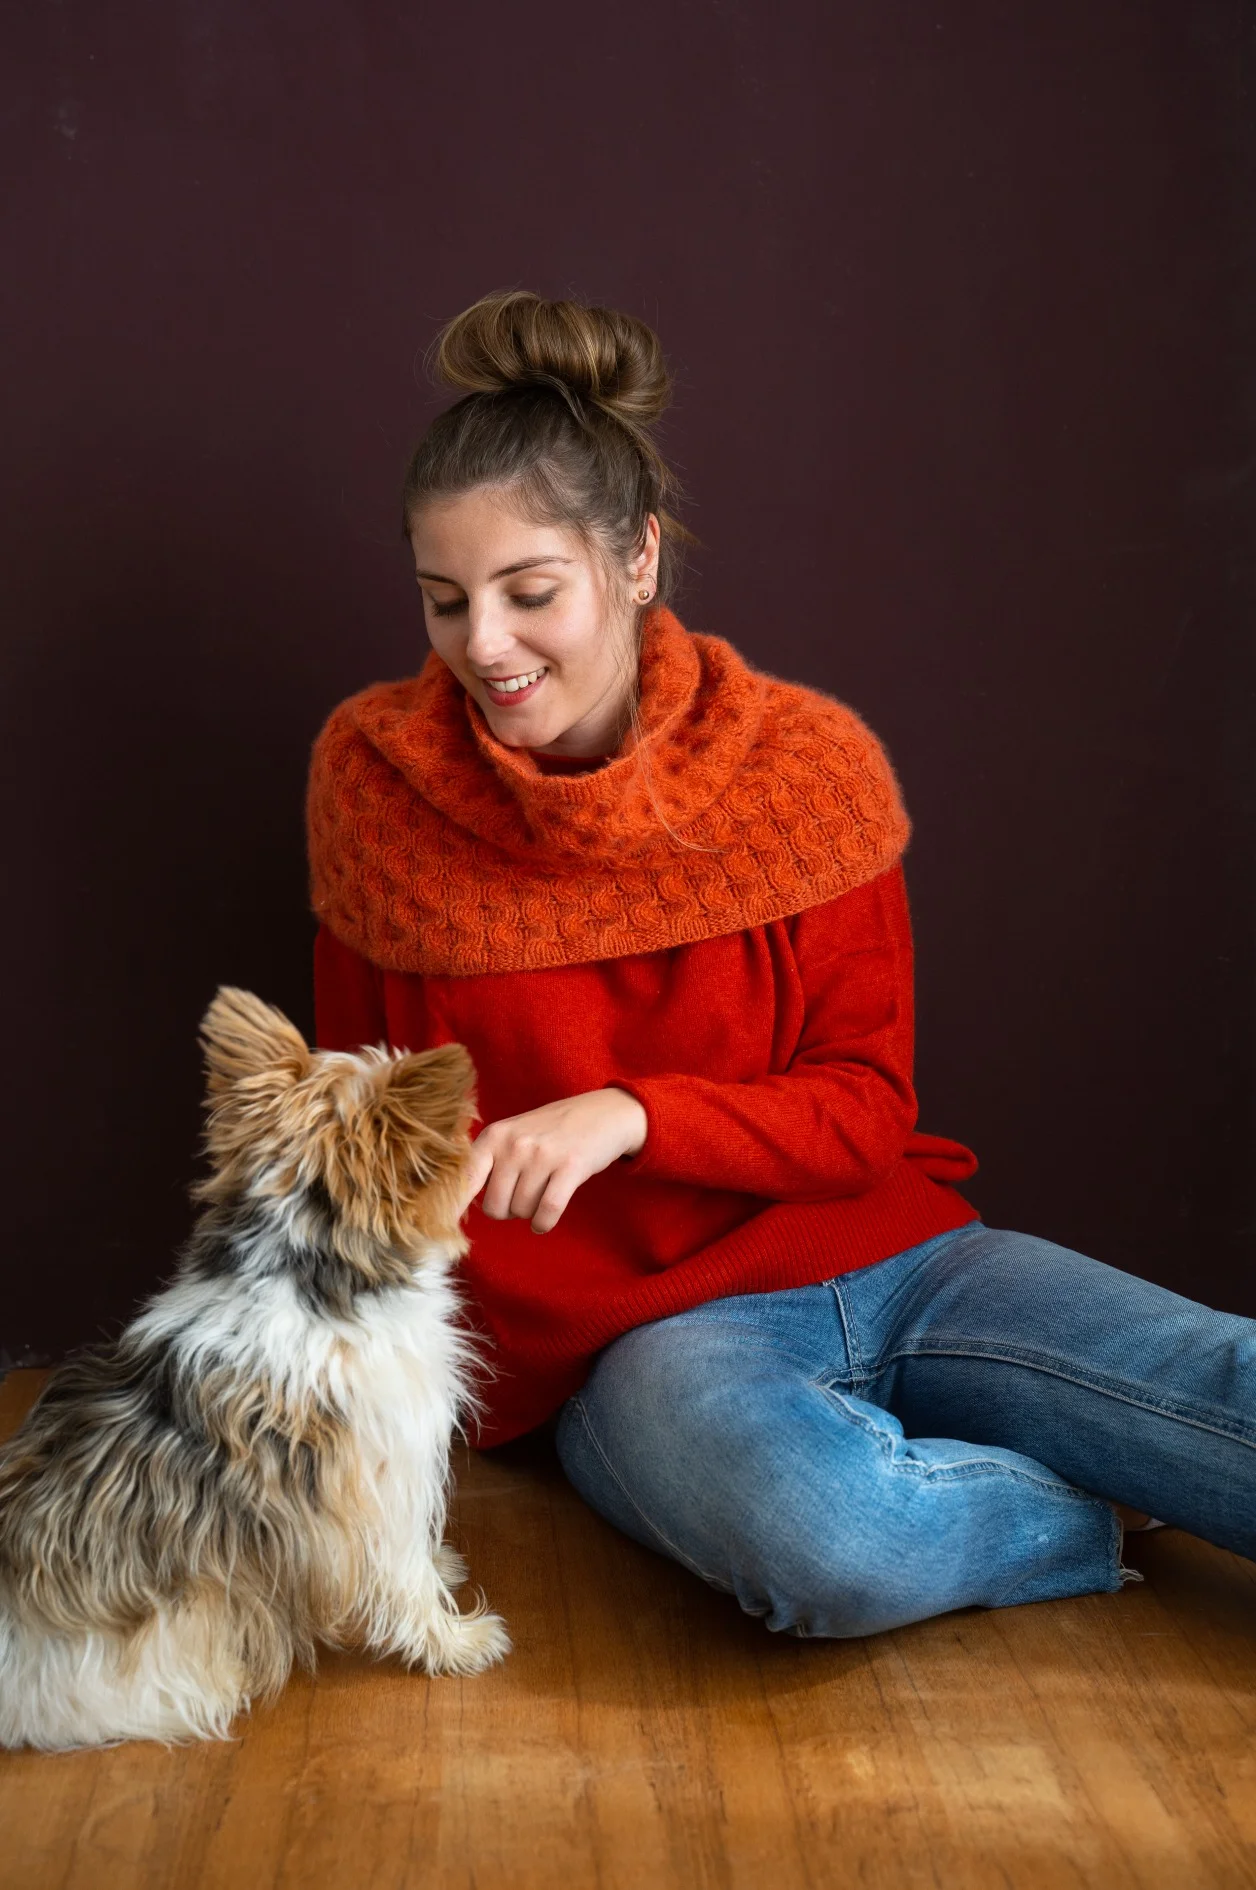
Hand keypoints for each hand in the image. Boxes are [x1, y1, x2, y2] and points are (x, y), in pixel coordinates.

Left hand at [456, 1087, 647, 1233]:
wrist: (603, 1113)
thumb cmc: (553, 1131)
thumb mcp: (514, 1134)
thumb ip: (488, 1163)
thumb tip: (455, 1204)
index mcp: (494, 1136)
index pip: (464, 1179)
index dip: (451, 1207)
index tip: (440, 1230)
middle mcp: (514, 1144)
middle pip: (495, 1207)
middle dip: (508, 1211)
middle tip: (524, 1195)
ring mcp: (542, 1155)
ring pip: (521, 1211)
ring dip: (531, 1213)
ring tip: (543, 1191)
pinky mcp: (570, 1167)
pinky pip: (546, 1213)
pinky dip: (543, 1223)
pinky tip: (545, 1219)